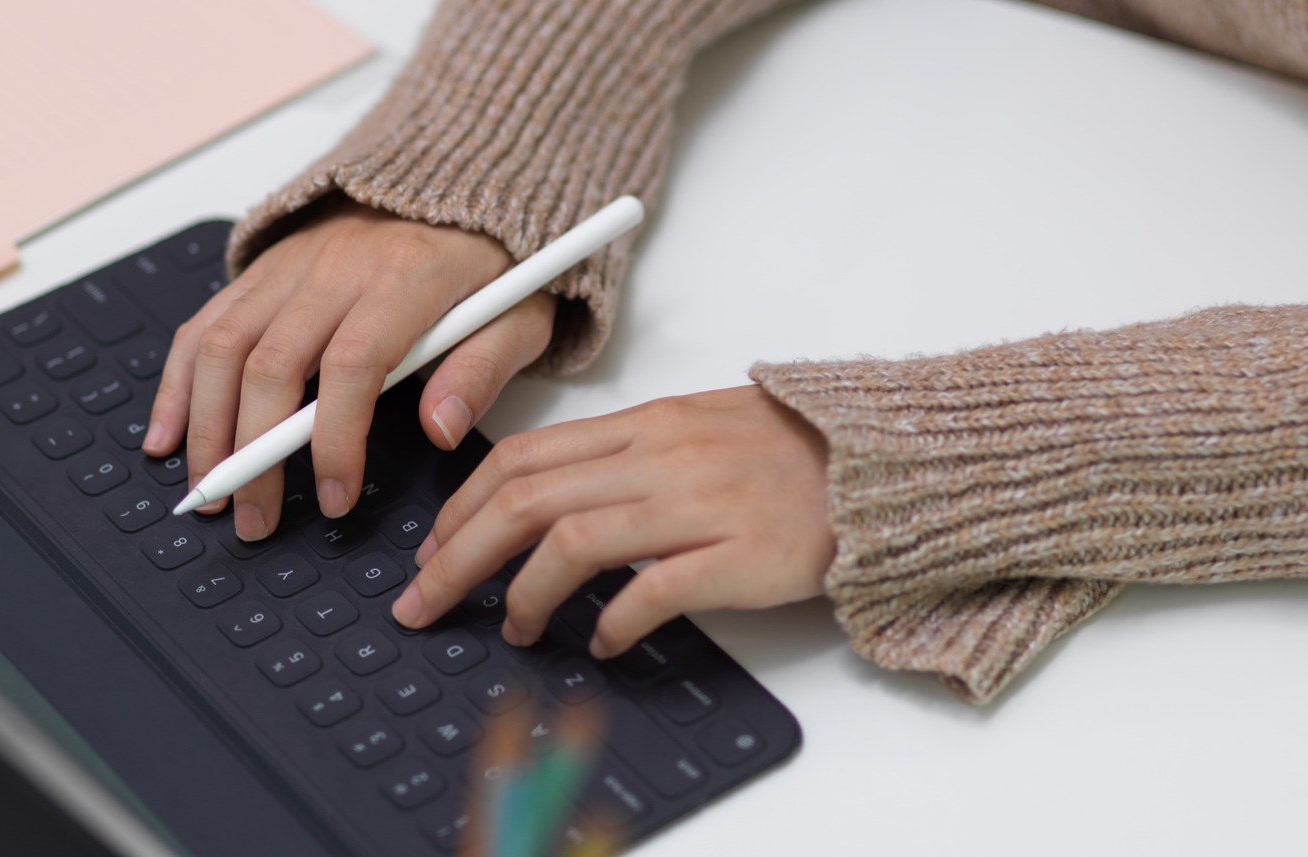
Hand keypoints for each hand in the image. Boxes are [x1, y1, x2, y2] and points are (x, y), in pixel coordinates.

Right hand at [144, 199, 551, 539]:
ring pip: (222, 344)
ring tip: (208, 492)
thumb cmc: (489, 262)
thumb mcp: (520, 313)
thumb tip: (439, 429)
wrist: (455, 179)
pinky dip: (177, 382)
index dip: (336, 440)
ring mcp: (290, 264)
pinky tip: (167, 436)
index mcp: (406, 277)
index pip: (352, 365)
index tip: (337, 498)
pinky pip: (204, 323)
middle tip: (255, 520)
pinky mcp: (261, 269)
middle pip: (270, 362)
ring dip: (205, 426)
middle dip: (253, 453)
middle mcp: (335, 266)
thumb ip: (484, 369)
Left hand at [392, 385, 836, 658]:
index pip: (523, 457)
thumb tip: (547, 500)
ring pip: (574, 538)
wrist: (884, 461)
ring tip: (512, 628)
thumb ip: (623, 457)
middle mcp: (661, 456)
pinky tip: (599, 641)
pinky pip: (654, 588)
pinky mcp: (738, 554)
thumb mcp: (694, 428)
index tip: (432, 548)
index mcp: (645, 423)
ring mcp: (699, 504)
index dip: (461, 507)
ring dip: (524, 592)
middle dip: (458, 556)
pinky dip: (613, 619)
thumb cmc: (790, 452)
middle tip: (424, 602)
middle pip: (526, 499)